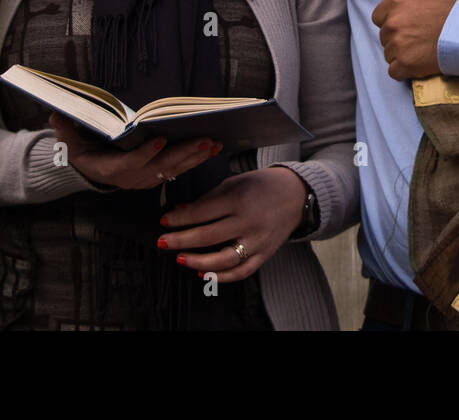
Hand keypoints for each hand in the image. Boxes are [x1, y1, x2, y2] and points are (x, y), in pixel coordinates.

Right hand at [48, 113, 220, 189]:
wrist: (91, 172)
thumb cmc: (83, 152)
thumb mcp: (70, 144)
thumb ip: (66, 131)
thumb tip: (56, 114)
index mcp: (111, 170)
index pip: (131, 164)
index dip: (146, 154)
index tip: (160, 139)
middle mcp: (133, 179)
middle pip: (161, 167)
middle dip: (184, 153)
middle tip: (204, 139)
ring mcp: (147, 179)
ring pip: (176, 169)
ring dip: (197, 156)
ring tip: (214, 142)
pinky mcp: (158, 177)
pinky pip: (180, 169)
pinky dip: (197, 158)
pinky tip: (213, 147)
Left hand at [157, 167, 307, 282]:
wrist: (297, 194)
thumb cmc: (262, 185)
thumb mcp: (235, 183)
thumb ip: (208, 198)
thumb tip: (179, 211)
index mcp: (239, 198)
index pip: (202, 212)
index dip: (179, 219)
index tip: (163, 221)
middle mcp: (249, 221)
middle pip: (208, 236)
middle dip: (180, 240)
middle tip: (162, 242)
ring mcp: (258, 240)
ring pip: (224, 259)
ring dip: (198, 262)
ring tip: (180, 259)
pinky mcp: (265, 254)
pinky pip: (241, 271)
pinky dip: (221, 276)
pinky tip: (203, 273)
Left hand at [370, 0, 458, 79]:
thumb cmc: (454, 6)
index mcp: (396, 4)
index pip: (378, 17)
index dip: (392, 21)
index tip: (407, 24)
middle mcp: (393, 24)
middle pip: (384, 36)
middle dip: (398, 37)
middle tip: (419, 37)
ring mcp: (398, 45)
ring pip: (389, 54)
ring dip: (401, 54)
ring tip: (422, 49)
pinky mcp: (406, 64)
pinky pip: (394, 71)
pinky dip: (404, 70)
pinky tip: (419, 63)